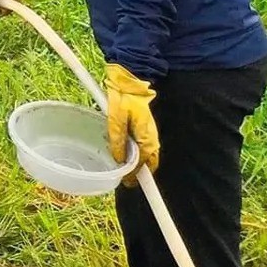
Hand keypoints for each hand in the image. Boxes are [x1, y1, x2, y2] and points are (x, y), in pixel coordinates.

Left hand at [104, 64, 159, 178]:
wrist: (130, 82)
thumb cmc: (123, 99)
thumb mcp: (115, 119)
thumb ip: (117, 139)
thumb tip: (118, 158)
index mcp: (146, 140)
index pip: (145, 166)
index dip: (137, 178)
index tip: (130, 185)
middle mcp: (152, 139)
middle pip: (147, 163)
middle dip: (137, 172)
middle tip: (124, 178)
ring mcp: (150, 134)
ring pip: (145, 156)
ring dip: (135, 162)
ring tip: (122, 167)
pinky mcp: (146, 129)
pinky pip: (143, 146)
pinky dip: (135, 152)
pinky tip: (125, 151)